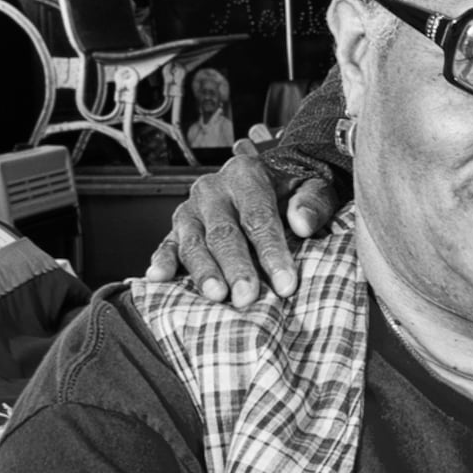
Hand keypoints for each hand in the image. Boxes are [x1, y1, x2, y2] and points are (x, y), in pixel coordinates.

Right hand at [146, 141, 344, 303]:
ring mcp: (190, 210)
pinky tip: (158, 278)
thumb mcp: (314, 185)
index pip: (258, 217)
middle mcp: (212, 190)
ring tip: (217, 296)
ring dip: (203, 271)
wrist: (269, 176)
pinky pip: (166, 244)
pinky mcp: (176, 228)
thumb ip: (313, 202)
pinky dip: (162, 261)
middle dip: (236, 268)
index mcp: (245, 175)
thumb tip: (303, 224)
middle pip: (224, 233)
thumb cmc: (294, 189)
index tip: (286, 284)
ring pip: (193, 242)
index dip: (272, 252)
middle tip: (248, 298)